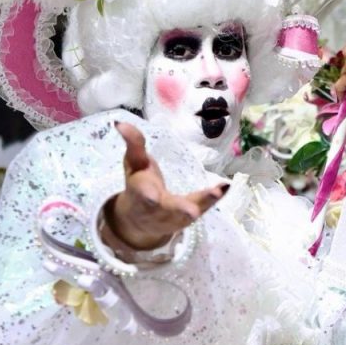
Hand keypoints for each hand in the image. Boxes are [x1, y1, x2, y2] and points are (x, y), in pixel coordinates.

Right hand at [102, 122, 227, 250]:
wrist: (138, 221)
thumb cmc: (138, 184)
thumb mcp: (134, 163)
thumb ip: (133, 144)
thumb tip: (120, 123)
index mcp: (140, 192)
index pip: (142, 193)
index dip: (146, 194)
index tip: (152, 196)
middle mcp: (157, 208)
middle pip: (167, 209)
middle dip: (178, 209)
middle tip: (192, 211)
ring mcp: (174, 216)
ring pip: (188, 211)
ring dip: (203, 202)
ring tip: (217, 192)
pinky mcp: (188, 217)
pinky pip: (202, 207)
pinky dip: (213, 198)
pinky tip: (225, 186)